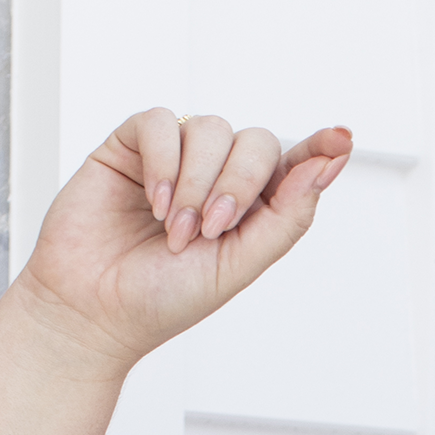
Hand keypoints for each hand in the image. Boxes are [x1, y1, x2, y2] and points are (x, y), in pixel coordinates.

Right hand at [17, 107, 352, 373]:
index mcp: (250, 209)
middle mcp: (216, 177)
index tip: (343, 140)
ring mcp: (174, 158)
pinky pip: (160, 121)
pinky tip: (154, 200)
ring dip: (197, 181)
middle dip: (238, 184)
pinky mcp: (130, 147)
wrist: (92, 312)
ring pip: (210, 128)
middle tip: (208, 231)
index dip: (319, 149)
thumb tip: (327, 166)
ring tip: (175, 229)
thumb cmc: (162, 300)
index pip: (293, 165)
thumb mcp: (238, 266)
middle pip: (256, 142)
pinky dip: (163, 160)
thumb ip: (286, 218)